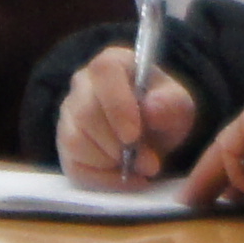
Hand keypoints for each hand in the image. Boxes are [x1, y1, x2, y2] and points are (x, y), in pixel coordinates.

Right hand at [52, 47, 197, 186]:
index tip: (134, 135)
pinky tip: (125, 176)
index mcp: (112, 63)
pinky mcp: (65, 146)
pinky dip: (103, 179)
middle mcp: (83, 84)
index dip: (117, 105)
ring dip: (111, 162)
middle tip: (148, 162)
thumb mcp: (178, 105)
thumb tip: (151, 109)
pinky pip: (74, 166)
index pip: (104, 72)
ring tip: (139, 166)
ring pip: (76, 141)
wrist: (153, 134)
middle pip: (86, 113)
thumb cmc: (162, 111)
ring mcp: (69, 115)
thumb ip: (169, 105)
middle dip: (118, 145)